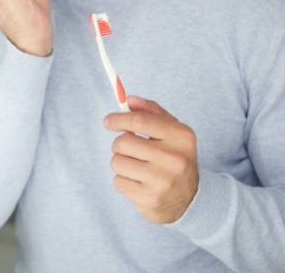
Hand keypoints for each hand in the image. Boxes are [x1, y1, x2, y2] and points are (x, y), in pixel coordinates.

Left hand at [104, 95, 198, 223]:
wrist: (190, 199)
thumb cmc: (175, 157)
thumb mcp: (172, 131)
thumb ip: (151, 111)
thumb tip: (129, 99)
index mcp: (181, 136)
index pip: (140, 121)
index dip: (119, 119)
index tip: (108, 121)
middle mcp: (174, 159)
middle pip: (124, 142)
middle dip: (119, 143)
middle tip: (127, 148)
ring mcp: (162, 181)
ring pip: (117, 162)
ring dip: (120, 162)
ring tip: (135, 166)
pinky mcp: (150, 199)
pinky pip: (118, 182)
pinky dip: (123, 180)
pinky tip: (138, 182)